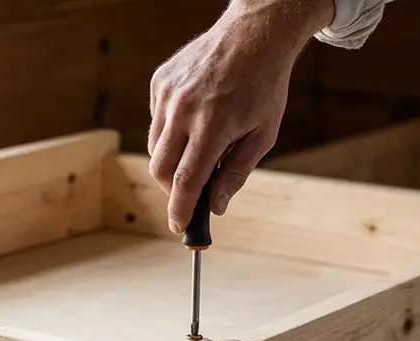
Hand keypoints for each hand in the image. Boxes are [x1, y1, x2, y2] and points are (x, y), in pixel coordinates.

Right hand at [148, 0, 332, 232]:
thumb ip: (236, 173)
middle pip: (161, 170)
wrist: (254, 34)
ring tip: (199, 147)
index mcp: (213, 126)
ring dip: (172, 160)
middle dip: (173, 189)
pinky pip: (156, 122)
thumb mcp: (263, 134)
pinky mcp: (159, 82)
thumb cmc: (264, 86)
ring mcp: (167, 95)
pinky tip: (194, 118)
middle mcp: (184, 110)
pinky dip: (170, 132)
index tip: (178, 227)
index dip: (179, 210)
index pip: (186, 181)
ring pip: (154, 147)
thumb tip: (215, 207)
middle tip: (191, 192)